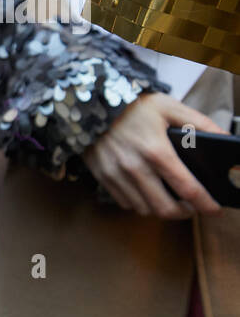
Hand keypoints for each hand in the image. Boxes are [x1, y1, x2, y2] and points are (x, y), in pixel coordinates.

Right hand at [84, 93, 222, 218]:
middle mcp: (135, 168)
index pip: (188, 189)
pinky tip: (147, 192)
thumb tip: (226, 139)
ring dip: (161, 209)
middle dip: (184, 213)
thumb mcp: (170, 107)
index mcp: (157, 151)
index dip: (206, 204)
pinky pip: (125, 202)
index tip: (215, 210)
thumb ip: (200, 123)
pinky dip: (139, 203)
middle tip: (193, 207)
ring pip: (144, 209)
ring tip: (170, 200)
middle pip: (165, 208)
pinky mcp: (103, 177)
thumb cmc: (132, 105)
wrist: (90, 103)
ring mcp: (116, 175)